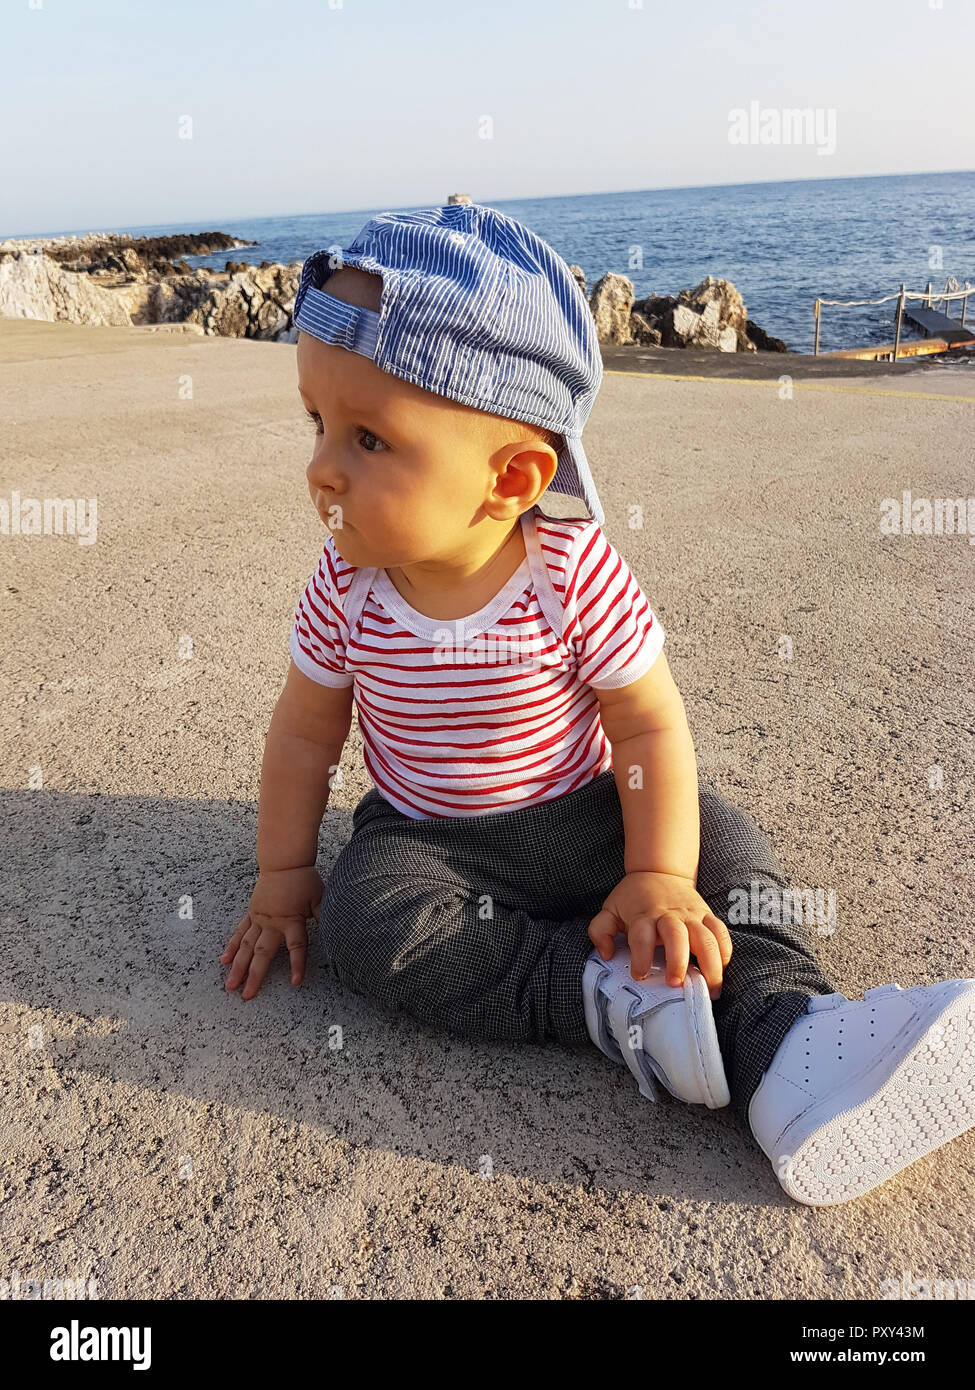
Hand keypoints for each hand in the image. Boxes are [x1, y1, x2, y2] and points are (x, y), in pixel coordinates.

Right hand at [221, 865, 323, 1000]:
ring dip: (238, 966)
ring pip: (246, 947)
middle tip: (246, 995)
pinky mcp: (252, 914)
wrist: (284, 862)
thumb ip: (325, 916)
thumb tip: (339, 931)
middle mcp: (272, 923)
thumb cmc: (304, 880)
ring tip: (230, 984)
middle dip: (254, 975)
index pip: (296, 947)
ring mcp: (259, 919)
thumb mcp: (320, 898)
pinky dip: (232, 947)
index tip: (296, 982)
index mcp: (291, 920)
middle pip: (262, 953)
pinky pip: (240, 933)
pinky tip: (224, 960)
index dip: (296, 965)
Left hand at [588, 871, 731, 998]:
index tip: (640, 975)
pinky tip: (722, 969)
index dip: (641, 956)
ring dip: (710, 963)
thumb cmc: (633, 898)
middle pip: (677, 936)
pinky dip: (725, 950)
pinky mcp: (706, 914)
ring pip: (706, 937)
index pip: (641, 935)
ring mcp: (691, 914)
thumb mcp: (609, 910)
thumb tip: (606, 954)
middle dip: (678, 961)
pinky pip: (721, 932)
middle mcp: (669, 915)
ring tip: (710, 989)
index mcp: (644, 916)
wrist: (659, 871)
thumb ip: (601, 931)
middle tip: (676, 983)